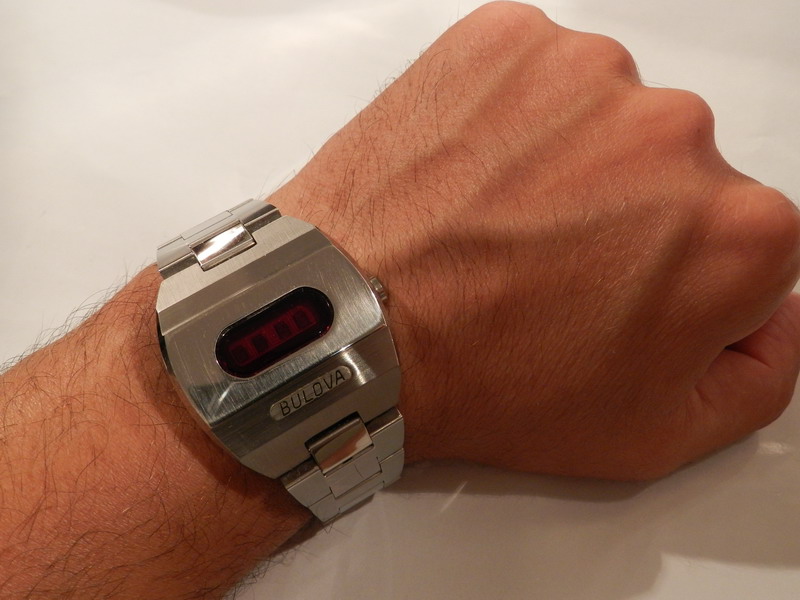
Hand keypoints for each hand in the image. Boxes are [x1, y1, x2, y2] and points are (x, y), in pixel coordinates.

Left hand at [270, 1, 799, 479]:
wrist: (357, 323)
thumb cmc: (484, 378)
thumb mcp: (653, 434)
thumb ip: (755, 377)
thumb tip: (770, 318)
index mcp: (734, 232)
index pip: (742, 238)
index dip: (676, 276)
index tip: (617, 294)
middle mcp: (675, 133)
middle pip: (673, 171)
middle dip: (626, 216)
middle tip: (546, 266)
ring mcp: (585, 75)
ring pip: (604, 119)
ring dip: (565, 164)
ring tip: (499, 224)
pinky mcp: (507, 42)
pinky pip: (534, 79)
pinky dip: (510, 120)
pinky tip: (474, 180)